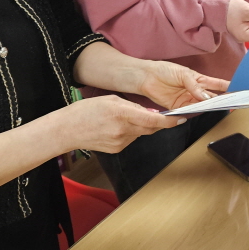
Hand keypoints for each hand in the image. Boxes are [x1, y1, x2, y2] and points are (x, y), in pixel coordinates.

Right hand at [54, 95, 180, 153]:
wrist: (67, 130)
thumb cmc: (86, 111)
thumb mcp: (111, 100)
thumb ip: (133, 106)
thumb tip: (152, 113)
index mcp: (122, 114)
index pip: (153, 119)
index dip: (170, 120)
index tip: (181, 118)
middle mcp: (123, 130)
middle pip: (151, 128)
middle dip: (159, 121)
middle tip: (163, 115)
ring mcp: (120, 142)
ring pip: (142, 133)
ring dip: (143, 126)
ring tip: (127, 118)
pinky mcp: (117, 149)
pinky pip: (132, 139)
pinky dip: (132, 132)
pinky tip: (119, 127)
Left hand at [136, 60, 229, 110]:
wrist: (146, 77)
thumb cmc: (165, 70)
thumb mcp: (183, 74)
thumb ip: (194, 86)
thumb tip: (205, 97)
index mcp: (200, 80)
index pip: (217, 84)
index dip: (228, 87)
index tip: (239, 90)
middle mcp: (196, 91)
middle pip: (213, 97)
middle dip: (222, 100)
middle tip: (231, 104)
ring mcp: (188, 100)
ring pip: (202, 106)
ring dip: (209, 107)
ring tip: (217, 108)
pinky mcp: (178, 108)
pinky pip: (189, 112)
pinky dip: (194, 112)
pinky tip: (200, 112)